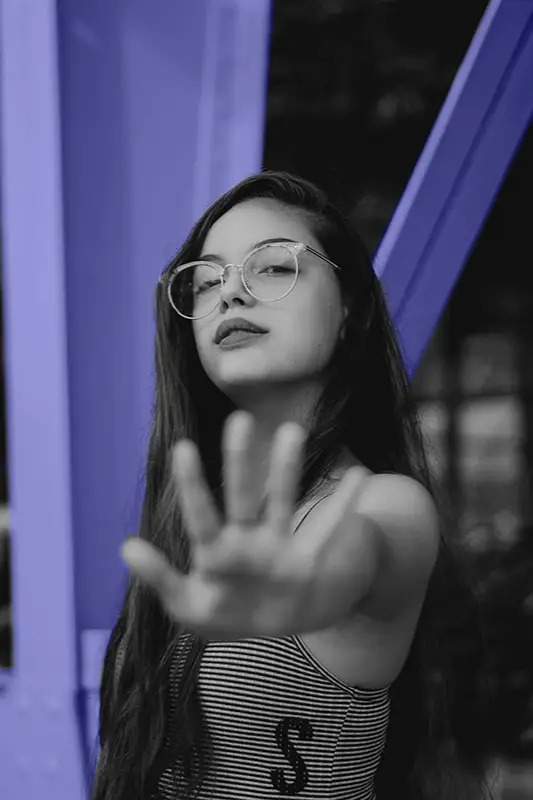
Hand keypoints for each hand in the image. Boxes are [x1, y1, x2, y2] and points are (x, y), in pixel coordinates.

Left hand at [121, 412, 363, 639]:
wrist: (264, 626)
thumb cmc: (220, 613)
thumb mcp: (186, 605)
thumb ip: (159, 579)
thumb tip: (125, 545)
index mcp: (214, 552)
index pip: (201, 515)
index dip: (192, 485)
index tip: (183, 446)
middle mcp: (245, 541)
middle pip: (241, 496)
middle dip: (239, 462)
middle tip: (239, 420)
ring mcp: (276, 547)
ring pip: (281, 502)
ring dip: (286, 470)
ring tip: (291, 431)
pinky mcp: (305, 561)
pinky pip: (327, 530)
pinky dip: (344, 506)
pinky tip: (359, 475)